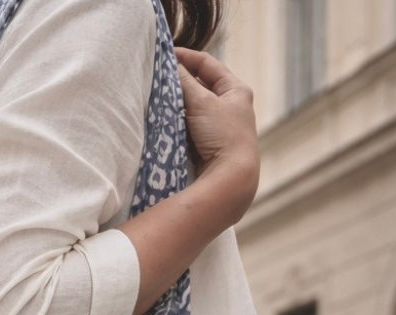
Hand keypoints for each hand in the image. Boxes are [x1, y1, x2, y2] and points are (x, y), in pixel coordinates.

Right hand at [174, 48, 259, 218]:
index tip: (165, 54)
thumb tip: (170, 64)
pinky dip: (178, 121)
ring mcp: (219, 127)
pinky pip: (190, 126)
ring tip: (159, 97)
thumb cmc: (223, 136)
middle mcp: (230, 106)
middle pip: (200, 85)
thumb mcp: (202, 102)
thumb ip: (184, 82)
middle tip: (158, 76)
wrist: (230, 179)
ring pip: (193, 107)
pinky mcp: (209, 145)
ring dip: (178, 102)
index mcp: (236, 90)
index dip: (187, 57)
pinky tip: (166, 120)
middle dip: (180, 81)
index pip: (208, 64)